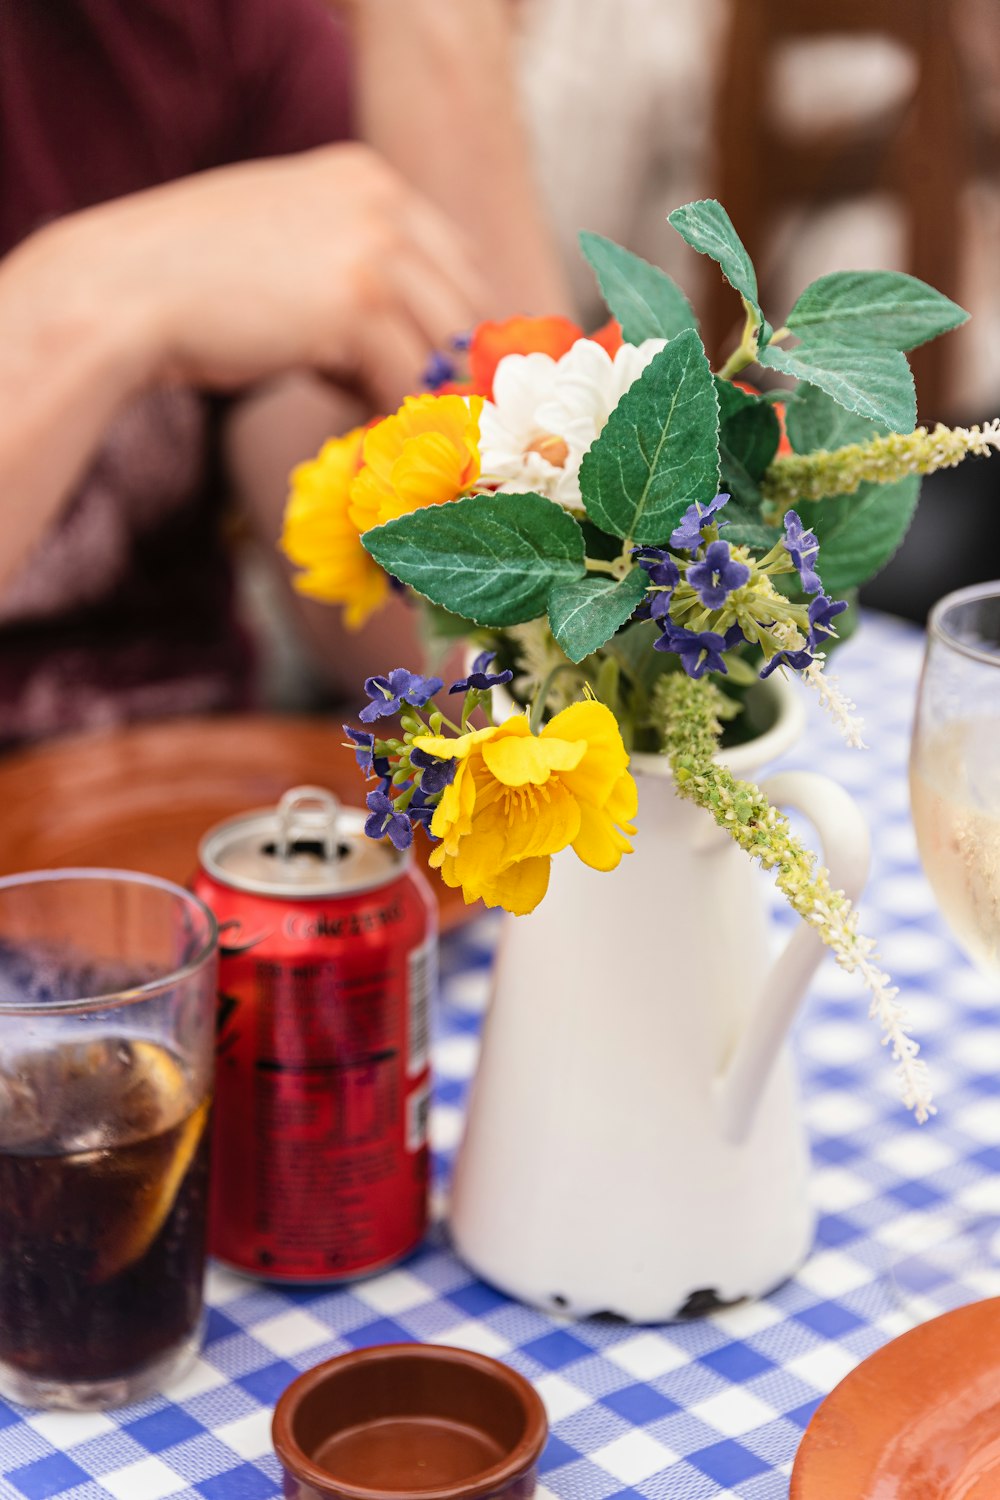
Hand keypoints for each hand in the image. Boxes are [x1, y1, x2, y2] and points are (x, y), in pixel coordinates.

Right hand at [28, 144, 485, 408]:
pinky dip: (390, 417)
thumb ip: (350, 271)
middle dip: (450, 375)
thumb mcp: (288, 249)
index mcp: (370, 179)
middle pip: (464, 306)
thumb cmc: (192, 285)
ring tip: (393, 434)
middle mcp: (384, 203)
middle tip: (433, 426)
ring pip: (444, 352)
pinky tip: (351, 426)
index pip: (457, 263)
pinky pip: (409, 383)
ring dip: (422, 402)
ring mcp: (374, 249)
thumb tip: (413, 343)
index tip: (440, 386)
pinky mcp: (358, 306)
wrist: (118, 291)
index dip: (454, 333)